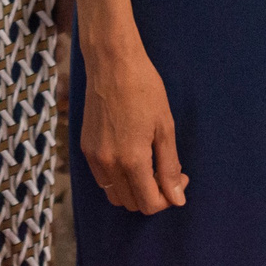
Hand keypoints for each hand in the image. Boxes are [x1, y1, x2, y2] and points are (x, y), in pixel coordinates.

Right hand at [81, 40, 186, 214]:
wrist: (112, 62)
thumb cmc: (144, 88)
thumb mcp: (165, 127)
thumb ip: (170, 167)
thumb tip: (177, 199)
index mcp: (132, 159)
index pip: (150, 203)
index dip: (169, 199)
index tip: (180, 179)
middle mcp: (108, 163)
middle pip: (132, 203)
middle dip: (153, 196)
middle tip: (168, 172)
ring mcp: (93, 156)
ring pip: (114, 195)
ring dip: (134, 190)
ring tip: (150, 167)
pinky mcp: (84, 147)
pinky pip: (102, 179)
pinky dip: (118, 179)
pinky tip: (131, 156)